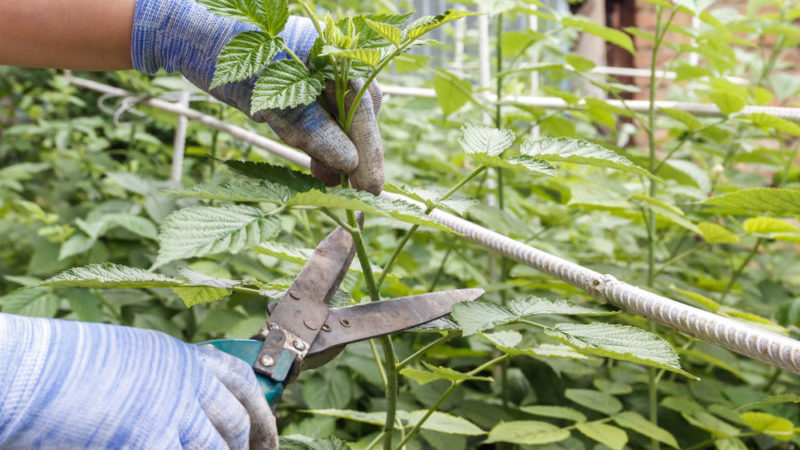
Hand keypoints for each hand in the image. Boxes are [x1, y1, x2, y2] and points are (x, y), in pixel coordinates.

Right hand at [0, 313, 276, 448]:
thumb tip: (180, 399)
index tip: (265, 426)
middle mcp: (185, 380)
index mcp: (180, 357)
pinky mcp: (150, 439)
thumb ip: (163, 376)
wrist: (33, 370)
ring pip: (216, 445)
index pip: (238, 380)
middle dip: (248, 441)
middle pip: (235, 417)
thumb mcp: (130, 357)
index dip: (259, 407)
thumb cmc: (68, 364)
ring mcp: (171, 411)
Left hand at [131, 0, 383, 193]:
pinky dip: (323, 142)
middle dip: (359, 152)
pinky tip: (319, 167)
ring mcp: (321, 72)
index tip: (370, 189)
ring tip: (332, 183)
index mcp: (332, 55)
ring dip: (340, 151)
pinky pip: (326, 116)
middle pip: (361, 113)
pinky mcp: (305, 84)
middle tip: (356, 193)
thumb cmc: (228, 59)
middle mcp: (334, 61)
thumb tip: (349, 164)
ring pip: (345, 118)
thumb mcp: (271, 102)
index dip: (369, 151)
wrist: (192, 36)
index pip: (362, 109)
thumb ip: (314, 132)